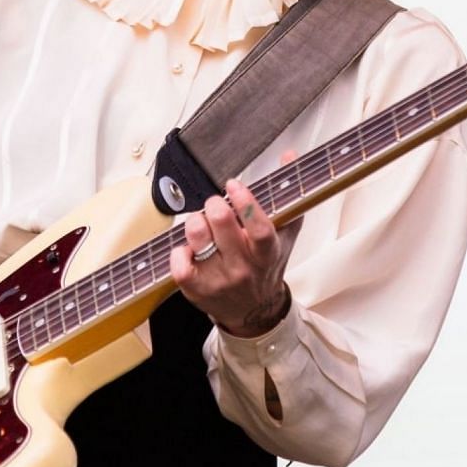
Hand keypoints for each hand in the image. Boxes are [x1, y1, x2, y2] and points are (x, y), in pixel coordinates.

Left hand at [169, 156, 302, 337]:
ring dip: (195, 223)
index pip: (260, 228)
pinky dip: (179, 250)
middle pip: (223, 229)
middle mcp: (244, 268)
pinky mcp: (198, 290)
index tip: (235, 185)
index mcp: (267, 253)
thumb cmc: (267, 266)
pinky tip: (189, 246)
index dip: (245, 203)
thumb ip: (287, 195)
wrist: (255, 311)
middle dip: (215, 206)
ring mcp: (219, 280)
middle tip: (216, 203)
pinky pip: (180, 266)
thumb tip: (287, 155)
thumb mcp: (285, 233)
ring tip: (201, 221)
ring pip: (198, 242)